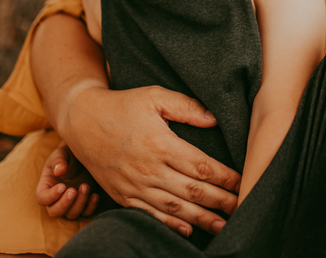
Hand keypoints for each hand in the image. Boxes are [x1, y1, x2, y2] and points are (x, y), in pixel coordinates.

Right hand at [36, 139, 100, 219]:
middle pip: (54, 212)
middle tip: (73, 190)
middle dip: (64, 204)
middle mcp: (57, 198)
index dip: (50, 196)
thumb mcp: (62, 153)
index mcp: (47, 186)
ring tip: (86, 186)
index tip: (62, 186)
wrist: (85, 153)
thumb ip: (59, 160)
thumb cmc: (69, 153)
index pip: (42, 198)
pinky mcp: (84, 202)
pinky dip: (90, 207)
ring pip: (71, 214)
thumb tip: (59, 171)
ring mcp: (71, 202)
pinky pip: (86, 213)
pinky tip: (95, 195)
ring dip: (78, 204)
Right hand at [60, 84, 240, 236]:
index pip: (200, 166)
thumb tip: (214, 118)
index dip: (224, 177)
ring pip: (174, 208)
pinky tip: (188, 229)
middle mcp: (149, 169)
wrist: (82, 120)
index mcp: (160, 144)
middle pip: (192, 191)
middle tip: (241, 207)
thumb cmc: (123, 105)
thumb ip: (186, 106)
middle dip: (220, 201)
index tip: (242, 181)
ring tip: (223, 225)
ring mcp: (135, 186)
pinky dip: (171, 224)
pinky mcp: (123, 195)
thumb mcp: (155, 96)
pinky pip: (150, 215)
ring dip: (201, 218)